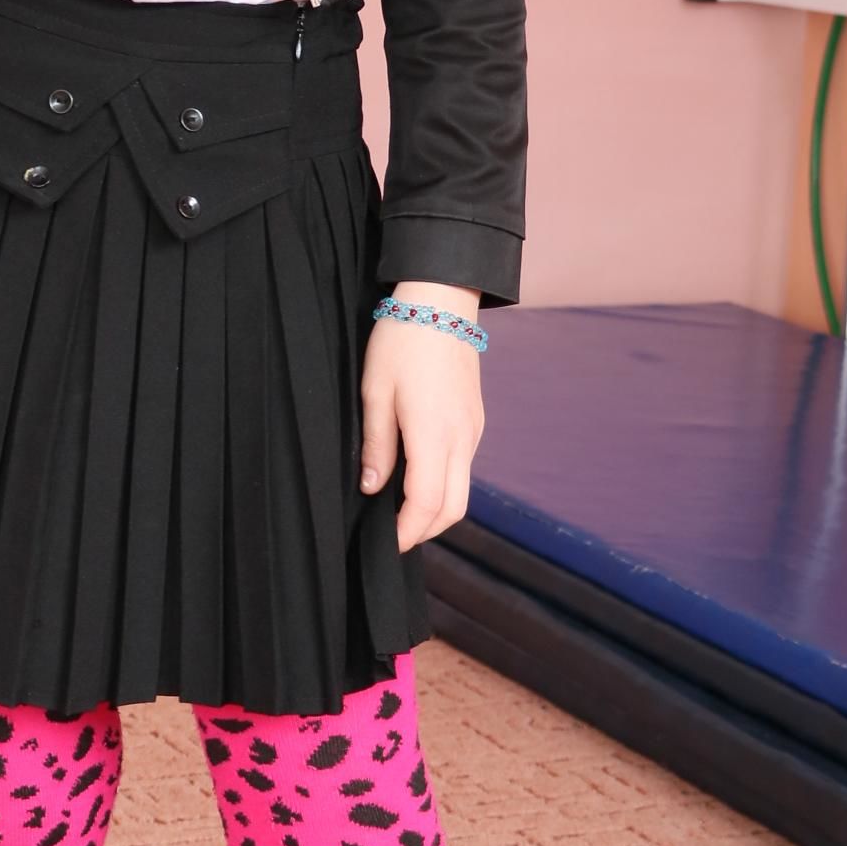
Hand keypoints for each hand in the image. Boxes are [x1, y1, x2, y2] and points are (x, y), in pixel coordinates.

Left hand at [360, 282, 484, 553]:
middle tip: (392, 537)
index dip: (407, 533)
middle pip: (454, 509)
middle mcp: (461, 438)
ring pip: (462, 489)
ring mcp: (473, 429)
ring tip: (400, 511)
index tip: (385, 546)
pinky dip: (443, 485)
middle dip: (424, 531)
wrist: (441, 299)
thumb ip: (376, 446)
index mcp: (434, 434)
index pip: (428, 504)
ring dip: (435, 509)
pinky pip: (463, 466)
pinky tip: (417, 478)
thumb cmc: (402, 340)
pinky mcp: (475, 419)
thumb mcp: (374, 391)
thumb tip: (372, 488)